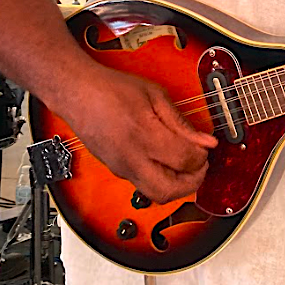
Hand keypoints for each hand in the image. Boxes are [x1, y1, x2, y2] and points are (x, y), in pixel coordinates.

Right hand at [62, 65, 217, 203]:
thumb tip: (206, 141)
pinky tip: (166, 162)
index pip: (184, 160)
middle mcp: (131, 158)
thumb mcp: (155, 95)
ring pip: (156, 195)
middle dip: (193, 182)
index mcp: (144, 134)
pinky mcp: (116, 172)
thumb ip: (182, 122)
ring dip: (177, 187)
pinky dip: (161, 181)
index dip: (202, 156)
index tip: (205, 146)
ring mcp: (122, 169)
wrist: (78, 93)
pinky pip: (144, 186)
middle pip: (170, 190)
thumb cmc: (112, 89)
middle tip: (200, 164)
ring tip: (185, 165)